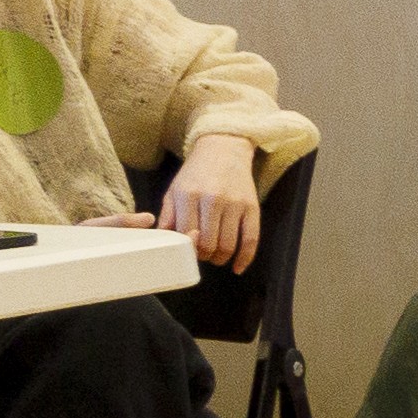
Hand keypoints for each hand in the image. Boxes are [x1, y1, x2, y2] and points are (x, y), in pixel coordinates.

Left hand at [160, 134, 266, 268]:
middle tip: (203, 254)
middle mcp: (212, 199)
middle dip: (204, 256)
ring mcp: (234, 203)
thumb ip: (168, 216)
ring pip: (228, 245)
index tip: (187, 251)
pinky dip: (245, 258)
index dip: (187, 249)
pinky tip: (237, 268)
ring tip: (216, 256)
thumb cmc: (196, 173)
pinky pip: (251, 239)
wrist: (224, 150)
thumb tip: (165, 242)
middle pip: (208, 244)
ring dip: (220, 258)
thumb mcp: (175, 189)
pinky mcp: (252, 207)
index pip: (186, 235)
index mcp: (188, 195)